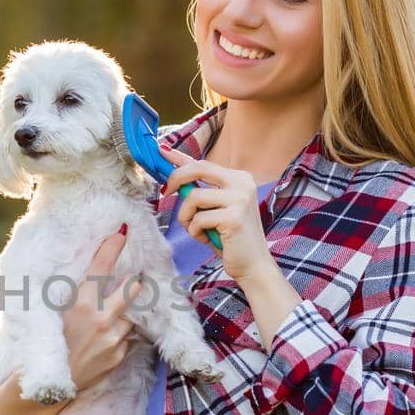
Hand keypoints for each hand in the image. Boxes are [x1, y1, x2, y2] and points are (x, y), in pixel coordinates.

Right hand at [62, 227, 144, 391]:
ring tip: (105, 322)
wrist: (47, 389)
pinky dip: (118, 338)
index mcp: (81, 304)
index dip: (113, 247)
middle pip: (131, 290)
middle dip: (134, 283)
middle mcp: (100, 319)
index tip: (123, 232)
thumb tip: (87, 277)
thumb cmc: (46, 346)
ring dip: (122, 316)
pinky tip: (102, 344)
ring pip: (129, 317)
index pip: (101, 268)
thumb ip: (73, 297)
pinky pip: (126, 340)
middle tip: (134, 278)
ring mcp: (112, 339)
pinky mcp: (118, 357)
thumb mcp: (52, 315)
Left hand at [160, 147, 274, 280]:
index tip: (161, 149)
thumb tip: (174, 180)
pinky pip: (198, 219)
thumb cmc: (230, 238)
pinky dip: (195, 232)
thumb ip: (200, 193)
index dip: (179, 157)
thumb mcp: (215, 210)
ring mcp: (240, 198)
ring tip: (197, 230)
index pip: (203, 163)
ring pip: (193, 197)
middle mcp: (242, 183)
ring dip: (186, 217)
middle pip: (198, 168)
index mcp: (239, 178)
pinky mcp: (234, 217)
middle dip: (176, 178)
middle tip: (166, 193)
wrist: (253, 265)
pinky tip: (206, 238)